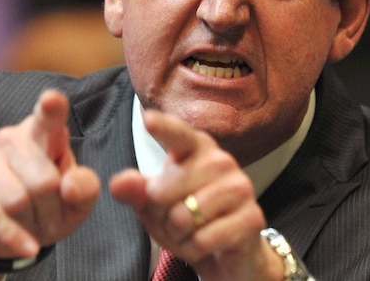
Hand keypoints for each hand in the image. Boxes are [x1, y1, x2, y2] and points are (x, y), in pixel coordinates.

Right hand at [0, 90, 99, 269]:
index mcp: (44, 133)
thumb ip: (85, 188)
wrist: (10, 232)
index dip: (51, 107)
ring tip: (33, 223)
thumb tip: (68, 186)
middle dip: (53, 210)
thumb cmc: (50, 205)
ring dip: (33, 224)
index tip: (52, 99)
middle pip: (43, 181)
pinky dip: (13, 238)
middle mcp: (11, 137)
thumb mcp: (77, 201)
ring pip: (17, 200)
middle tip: (51, 216)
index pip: (49, 116)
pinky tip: (26, 245)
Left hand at [109, 110, 283, 280]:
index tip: (148, 119)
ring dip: (179, 235)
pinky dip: (196, 249)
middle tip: (176, 218)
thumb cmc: (186, 216)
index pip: (177, 135)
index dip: (163, 128)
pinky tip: (208, 244)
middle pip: (163, 192)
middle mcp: (221, 160)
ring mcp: (240, 187)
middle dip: (160, 215)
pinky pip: (204, 239)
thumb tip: (117, 183)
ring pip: (183, 218)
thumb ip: (135, 190)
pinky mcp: (252, 217)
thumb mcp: (154, 204)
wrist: (224, 249)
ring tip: (193, 230)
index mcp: (195, 147)